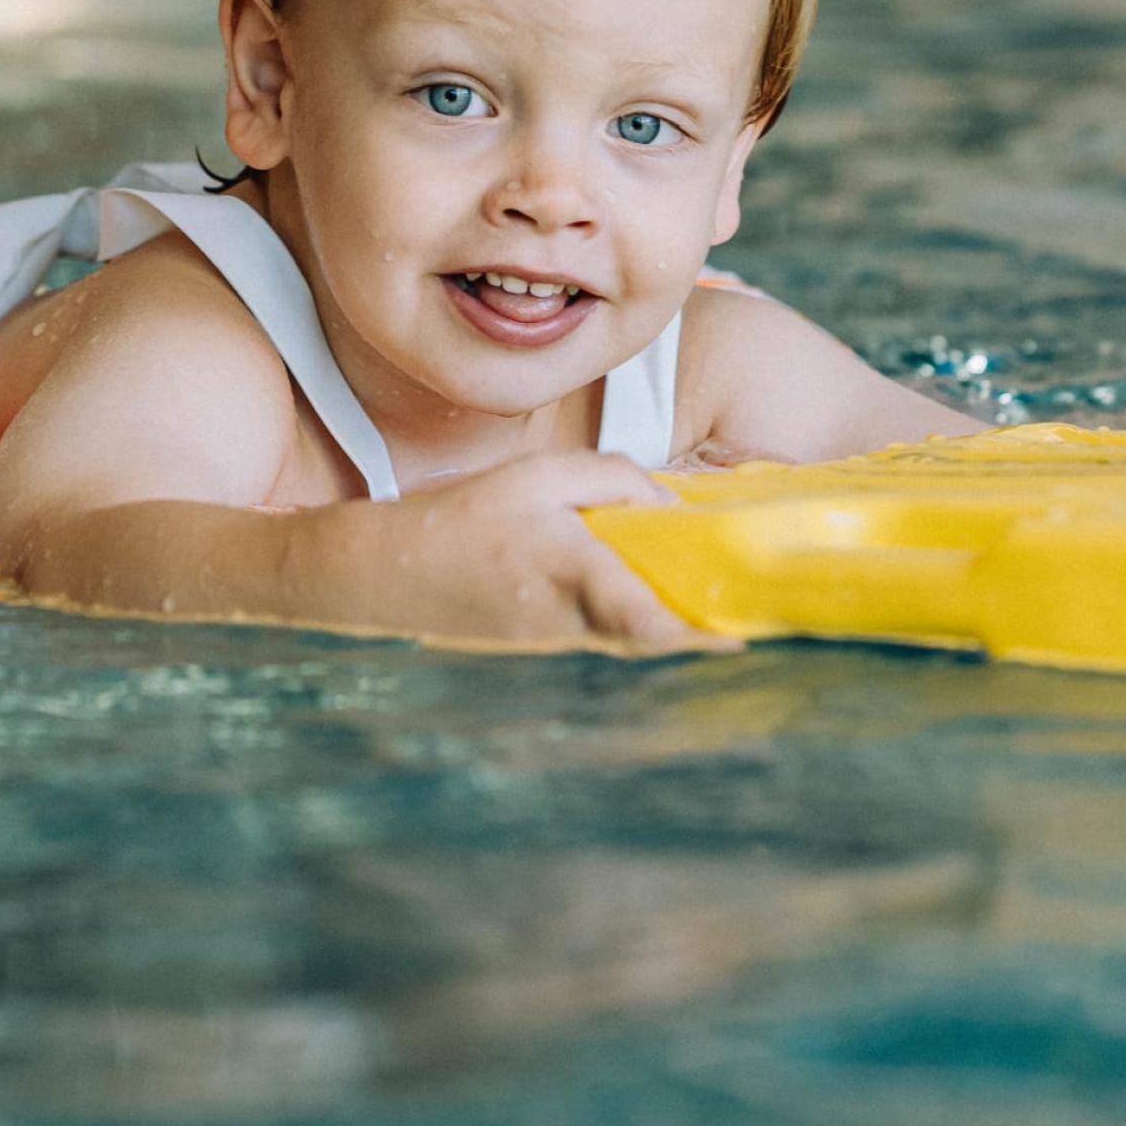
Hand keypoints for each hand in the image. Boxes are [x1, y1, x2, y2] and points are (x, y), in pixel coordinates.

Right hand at [352, 449, 730, 651]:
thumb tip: (668, 507)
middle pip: (649, 638)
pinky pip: (600, 640)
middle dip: (695, 636)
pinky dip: (630, 629)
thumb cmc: (461, 517)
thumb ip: (609, 479)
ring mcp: (553, 643)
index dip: (696, 632)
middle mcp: (567, 618)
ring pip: (627, 642)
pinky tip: (644, 608)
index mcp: (567, 568)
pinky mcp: (539, 649)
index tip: (741, 634)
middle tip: (740, 625)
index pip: (644, 615)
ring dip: (666, 632)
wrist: (384, 576)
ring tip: (707, 614)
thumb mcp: (535, 476)